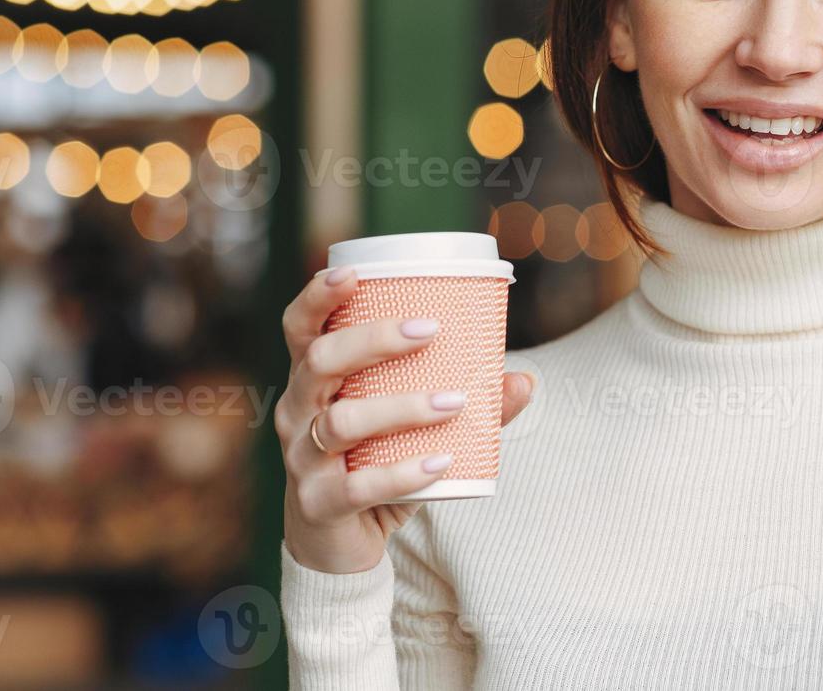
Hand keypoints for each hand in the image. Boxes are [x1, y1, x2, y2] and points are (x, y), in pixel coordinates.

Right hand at [276, 268, 535, 573]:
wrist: (340, 550)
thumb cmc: (374, 468)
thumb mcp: (412, 431)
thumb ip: (467, 405)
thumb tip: (525, 380)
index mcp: (312, 382)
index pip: (299, 328)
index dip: (317, 296)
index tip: (354, 272)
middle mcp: (297, 413)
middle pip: (319, 361)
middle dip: (374, 339)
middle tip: (431, 329)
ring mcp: (302, 460)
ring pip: (340, 422)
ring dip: (402, 407)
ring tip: (454, 402)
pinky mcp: (319, 505)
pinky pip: (357, 486)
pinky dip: (403, 473)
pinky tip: (440, 462)